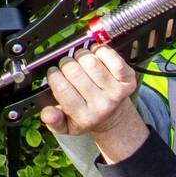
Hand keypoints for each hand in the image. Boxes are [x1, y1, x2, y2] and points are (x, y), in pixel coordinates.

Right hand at [41, 45, 147, 163]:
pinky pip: (111, 57)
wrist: (112, 116)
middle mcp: (102, 106)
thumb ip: (54, 121)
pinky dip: (101, 51)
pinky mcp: (127, 79)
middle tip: (68, 68)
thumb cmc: (87, 116)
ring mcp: (116, 92)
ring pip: (90, 61)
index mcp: (84, 117)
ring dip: (81, 55)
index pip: (61, 88)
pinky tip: (96, 57)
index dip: (54, 75)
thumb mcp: (67, 125)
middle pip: (73, 71)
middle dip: (66, 64)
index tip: (54, 74)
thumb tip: (47, 114)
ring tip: (81, 62)